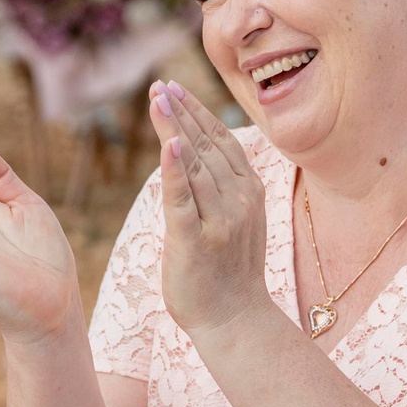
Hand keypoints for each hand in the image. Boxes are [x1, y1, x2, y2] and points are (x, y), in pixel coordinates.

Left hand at [145, 79, 269, 342]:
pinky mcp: (196, 241)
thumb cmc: (229, 272)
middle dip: (182, 113)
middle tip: (160, 86)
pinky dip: (176, 170)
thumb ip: (221, 186)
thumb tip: (197, 151)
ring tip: (157, 100)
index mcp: (248, 191)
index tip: (175, 89)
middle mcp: (238, 200)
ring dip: (175, 128)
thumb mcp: (235, 220)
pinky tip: (169, 144)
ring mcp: (219, 220)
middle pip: (206, 146)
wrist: (236, 320)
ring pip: (194, 164)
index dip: (197, 113)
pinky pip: (183, 199)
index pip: (221, 141)